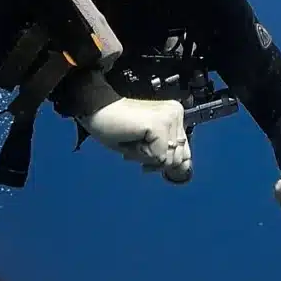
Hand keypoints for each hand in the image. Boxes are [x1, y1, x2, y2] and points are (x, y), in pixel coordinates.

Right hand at [76, 98, 191, 182]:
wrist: (96, 110)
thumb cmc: (116, 127)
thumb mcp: (147, 145)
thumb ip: (167, 156)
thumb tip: (183, 170)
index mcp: (174, 115)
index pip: (184, 153)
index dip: (164, 163)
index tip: (147, 160)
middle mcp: (175, 113)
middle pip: (177, 158)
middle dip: (153, 159)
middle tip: (135, 144)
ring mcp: (169, 117)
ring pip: (168, 159)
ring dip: (146, 156)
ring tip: (132, 139)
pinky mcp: (159, 124)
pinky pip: (158, 157)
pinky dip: (141, 154)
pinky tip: (131, 139)